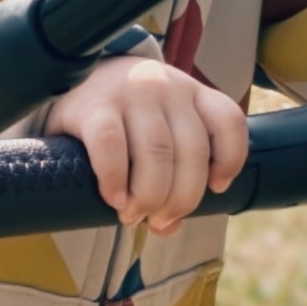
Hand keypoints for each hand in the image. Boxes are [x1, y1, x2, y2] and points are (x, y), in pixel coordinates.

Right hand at [50, 55, 249, 232]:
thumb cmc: (126, 117)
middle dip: (180, 199)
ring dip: (149, 196)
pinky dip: (115, 180)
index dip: (231, 160)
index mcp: (193, 94)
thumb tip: (167, 228)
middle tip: (159, 219)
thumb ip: (174, 174)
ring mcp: (132, 94)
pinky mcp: (94, 106)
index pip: (229, 122)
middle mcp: (168, 89)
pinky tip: (115, 199)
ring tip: (133, 215)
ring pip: (156, 154)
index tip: (217, 187)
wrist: (75, 77)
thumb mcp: (160, 132)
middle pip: (192, 152)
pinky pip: (111, 147)